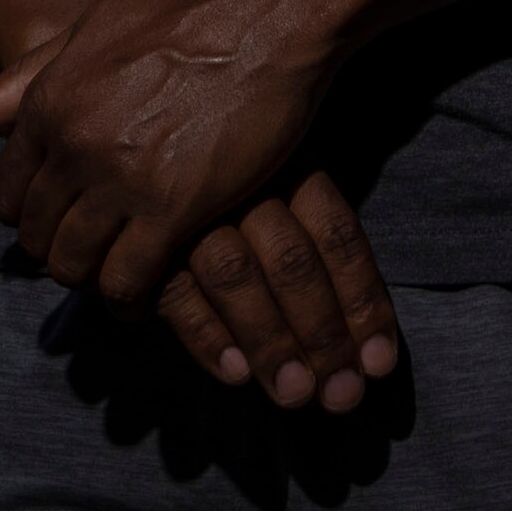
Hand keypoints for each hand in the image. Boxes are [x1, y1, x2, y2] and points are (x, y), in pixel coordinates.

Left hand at [0, 0, 333, 301]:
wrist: (268, 16)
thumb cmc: (188, 13)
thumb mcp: (96, 28)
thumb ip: (30, 79)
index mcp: (50, 102)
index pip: (10, 193)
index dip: (31, 217)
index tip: (60, 221)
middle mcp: (74, 145)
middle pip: (40, 236)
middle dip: (59, 252)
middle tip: (93, 253)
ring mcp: (120, 181)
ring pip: (76, 265)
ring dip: (93, 277)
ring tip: (118, 274)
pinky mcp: (172, 210)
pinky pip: (128, 280)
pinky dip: (132, 297)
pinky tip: (148, 291)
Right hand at [150, 172, 403, 412]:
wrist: (130, 114)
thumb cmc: (227, 171)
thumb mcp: (280, 176)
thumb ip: (313, 237)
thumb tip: (366, 340)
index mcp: (286, 164)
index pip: (336, 235)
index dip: (363, 301)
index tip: (381, 364)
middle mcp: (242, 183)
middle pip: (293, 262)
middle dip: (322, 335)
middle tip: (342, 396)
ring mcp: (189, 208)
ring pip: (235, 277)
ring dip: (269, 342)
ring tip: (294, 394)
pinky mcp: (141, 237)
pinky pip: (174, 288)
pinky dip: (206, 334)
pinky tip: (235, 373)